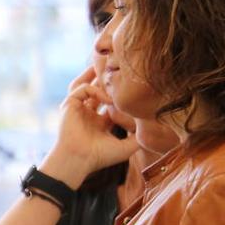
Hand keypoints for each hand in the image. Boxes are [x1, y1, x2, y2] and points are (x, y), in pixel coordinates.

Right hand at [39, 67, 138, 187]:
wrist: (79, 160)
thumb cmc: (100, 157)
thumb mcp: (125, 148)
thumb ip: (139, 139)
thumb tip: (155, 132)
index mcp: (99, 123)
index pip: (108, 103)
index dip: (118, 94)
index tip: (131, 87)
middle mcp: (87, 114)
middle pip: (95, 90)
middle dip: (104, 79)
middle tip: (117, 67)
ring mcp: (78, 109)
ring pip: (84, 84)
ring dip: (93, 75)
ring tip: (104, 64)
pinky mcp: (69, 104)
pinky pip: (81, 89)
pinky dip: (94, 90)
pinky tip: (106, 97)